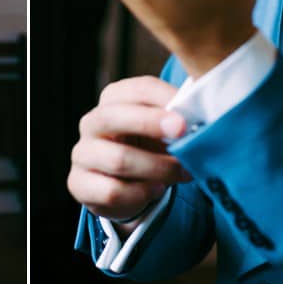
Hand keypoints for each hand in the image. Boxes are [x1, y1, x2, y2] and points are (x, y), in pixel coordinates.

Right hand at [67, 76, 190, 222]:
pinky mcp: (79, 184)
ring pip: (119, 159)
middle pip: (114, 117)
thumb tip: (203, 116)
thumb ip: (177, 119)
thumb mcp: (161, 129)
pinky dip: (141, 194)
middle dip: (151, 123)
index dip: (163, 98)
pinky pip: (112, 191)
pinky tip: (156, 190)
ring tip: (182, 173)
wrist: (123, 185)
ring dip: (158, 168)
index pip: (135, 90)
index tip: (188, 112)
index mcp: (113, 100)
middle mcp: (92, 123)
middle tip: (183, 131)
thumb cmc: (147, 147)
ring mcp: (82, 153)